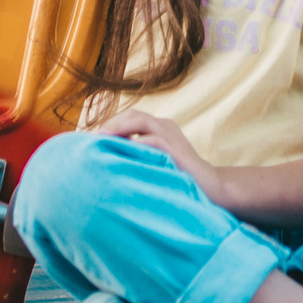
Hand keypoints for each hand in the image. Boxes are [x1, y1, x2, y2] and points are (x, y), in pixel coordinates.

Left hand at [99, 110, 220, 202]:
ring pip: (140, 120)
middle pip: (133, 114)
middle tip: (90, 137)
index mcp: (159, 128)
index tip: (89, 137)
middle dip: (110, 123)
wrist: (212, 188)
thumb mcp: (157, 161)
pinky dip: (135, 144)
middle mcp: (165, 126)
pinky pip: (152, 140)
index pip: (130, 117)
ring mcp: (171, 136)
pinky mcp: (176, 150)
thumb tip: (108, 160)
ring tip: (100, 138)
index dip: (110, 124)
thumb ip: (139, 155)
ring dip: (118, 127)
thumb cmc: (180, 177)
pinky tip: (121, 151)